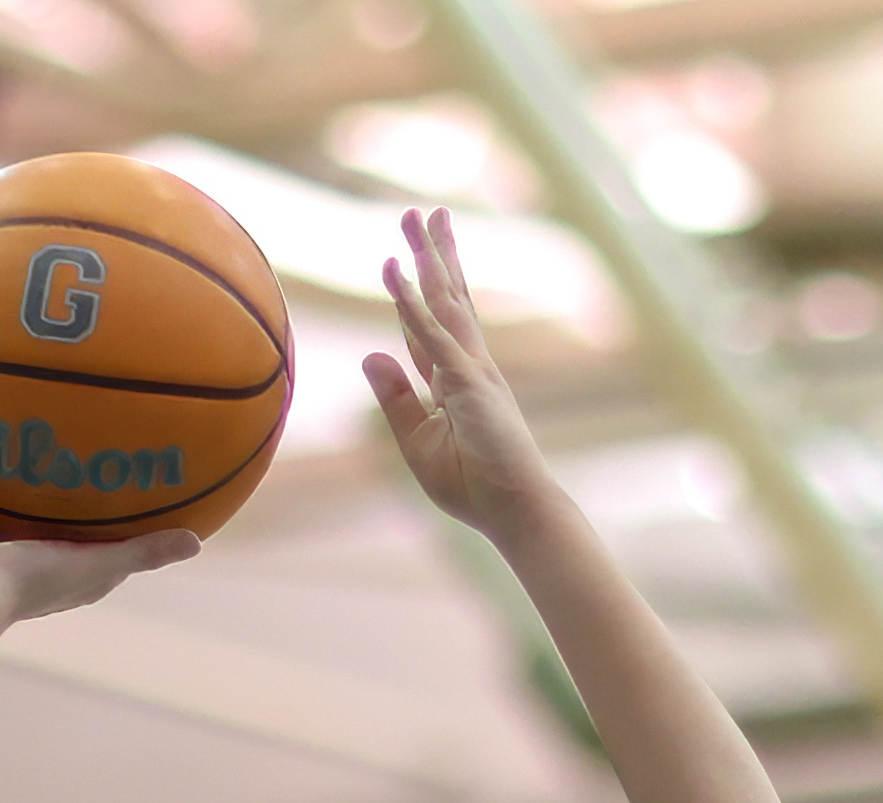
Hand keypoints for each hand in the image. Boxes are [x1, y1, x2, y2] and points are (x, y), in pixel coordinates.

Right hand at [0, 496, 198, 629]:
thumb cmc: (33, 584)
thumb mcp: (99, 564)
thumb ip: (144, 552)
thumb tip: (198, 542)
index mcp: (54, 566)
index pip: (87, 541)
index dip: (104, 519)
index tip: (119, 484)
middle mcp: (14, 552)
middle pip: (34, 513)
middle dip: (43, 485)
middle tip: (56, 437)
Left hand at [364, 208, 569, 543]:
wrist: (513, 509)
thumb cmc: (473, 485)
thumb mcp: (418, 441)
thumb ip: (396, 398)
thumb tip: (369, 355)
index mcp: (456, 381)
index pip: (429, 327)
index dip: (413, 292)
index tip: (401, 259)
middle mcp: (468, 365)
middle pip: (445, 298)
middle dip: (432, 254)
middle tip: (420, 213)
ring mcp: (472, 370)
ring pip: (445, 302)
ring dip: (428, 259)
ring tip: (417, 219)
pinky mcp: (468, 384)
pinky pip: (432, 336)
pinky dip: (411, 304)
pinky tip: (394, 272)